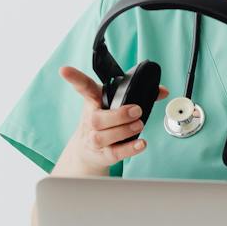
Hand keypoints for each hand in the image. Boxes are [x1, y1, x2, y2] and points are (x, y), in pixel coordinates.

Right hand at [53, 65, 168, 174]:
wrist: (87, 153)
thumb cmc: (105, 124)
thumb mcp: (114, 105)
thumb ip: (138, 96)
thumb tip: (161, 91)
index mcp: (93, 102)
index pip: (83, 88)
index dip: (74, 78)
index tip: (64, 70)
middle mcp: (90, 121)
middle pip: (97, 119)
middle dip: (118, 115)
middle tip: (136, 111)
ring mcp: (94, 139)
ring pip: (103, 137)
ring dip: (123, 131)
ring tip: (138, 125)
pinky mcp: (103, 155)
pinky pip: (115, 153)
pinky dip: (129, 149)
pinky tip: (140, 144)